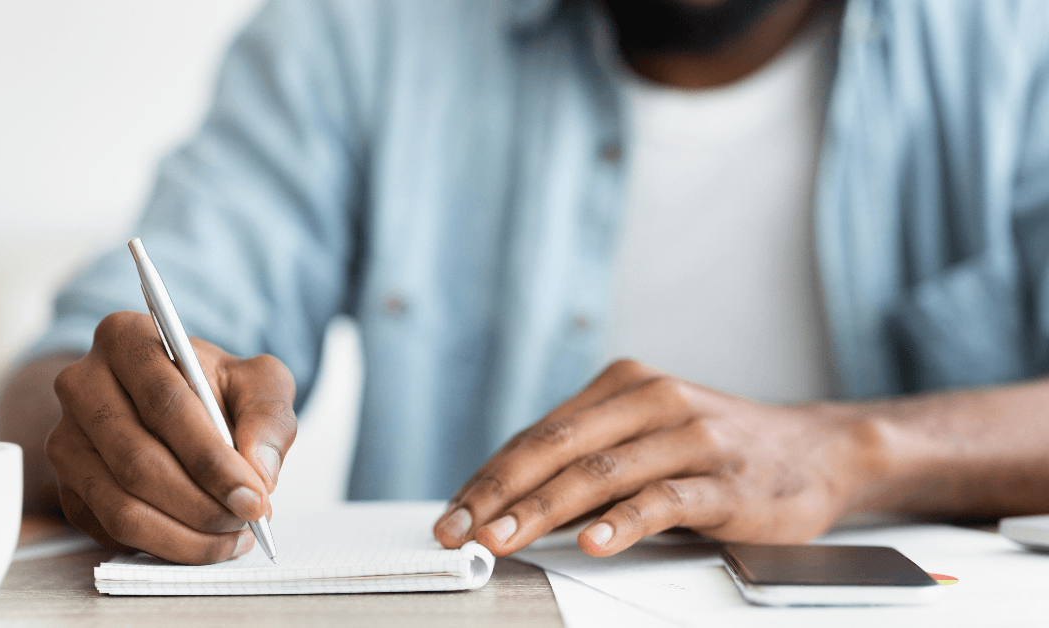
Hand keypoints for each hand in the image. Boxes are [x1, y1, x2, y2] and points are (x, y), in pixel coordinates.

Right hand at [46, 311, 297, 563]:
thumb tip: (259, 471)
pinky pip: (111, 529)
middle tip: (247, 520)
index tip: (254, 496)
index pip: (165, 404)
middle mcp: (82, 385)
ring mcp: (66, 439)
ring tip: (232, 536)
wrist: (179, 406)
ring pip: (121, 505)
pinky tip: (205, 540)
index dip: (211, 459)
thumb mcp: (258, 382)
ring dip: (184, 535)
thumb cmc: (217, 388)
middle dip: (201, 504)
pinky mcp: (68, 486)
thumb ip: (268, 415)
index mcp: (125, 338)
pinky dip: (165, 546)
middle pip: (138, 461)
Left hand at [434, 360, 879, 556]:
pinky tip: (594, 541)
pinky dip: (625, 520)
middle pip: (559, 447)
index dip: (488, 476)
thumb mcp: (646, 437)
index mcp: (623, 385)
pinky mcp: (728, 479)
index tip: (451, 515)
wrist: (817, 450)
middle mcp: (653, 400)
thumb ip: (587, 459)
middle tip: (460, 530)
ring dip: (545, 508)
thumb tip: (507, 502)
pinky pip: (667, 498)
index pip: (539, 434)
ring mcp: (692, 437)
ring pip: (602, 472)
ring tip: (504, 538)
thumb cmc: (718, 448)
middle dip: (500, 492)